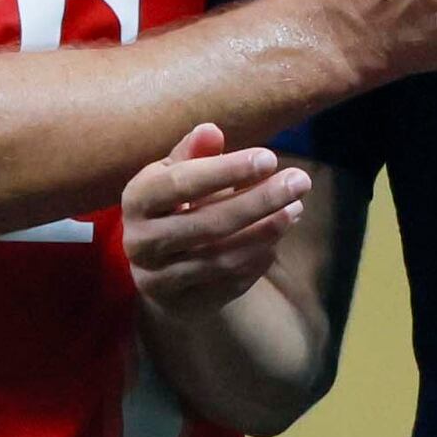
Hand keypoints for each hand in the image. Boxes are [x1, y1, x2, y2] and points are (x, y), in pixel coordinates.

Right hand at [124, 123, 305, 321]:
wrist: (158, 269)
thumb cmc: (174, 207)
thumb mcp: (176, 175)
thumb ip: (193, 155)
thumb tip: (210, 130)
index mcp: (136, 201)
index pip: (181, 184)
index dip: (226, 171)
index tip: (269, 158)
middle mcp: (140, 242)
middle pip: (207, 223)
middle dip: (259, 201)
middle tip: (300, 181)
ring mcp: (158, 279)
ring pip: (222, 257)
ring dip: (266, 231)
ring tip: (295, 208)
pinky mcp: (180, 305)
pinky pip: (229, 283)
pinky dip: (258, 259)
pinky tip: (277, 238)